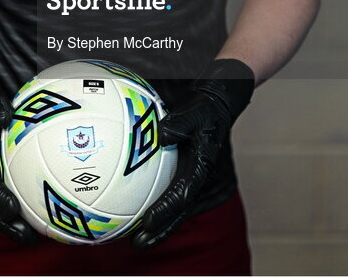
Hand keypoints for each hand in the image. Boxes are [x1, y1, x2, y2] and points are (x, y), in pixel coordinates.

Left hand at [132, 59, 253, 249]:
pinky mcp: (182, 173)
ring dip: (155, 224)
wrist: (217, 103)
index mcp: (201, 167)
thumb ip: (181, 122)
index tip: (148, 222)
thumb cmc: (206, 108)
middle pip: (177, 211)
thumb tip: (162, 134)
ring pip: (173, 208)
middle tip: (137, 244)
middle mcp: (195, 178)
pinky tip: (130, 210)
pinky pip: (166, 192)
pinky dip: (150, 204)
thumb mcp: (198, 111)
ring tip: (132, 239)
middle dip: (159, 230)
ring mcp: (189, 178)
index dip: (165, 210)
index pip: (182, 194)